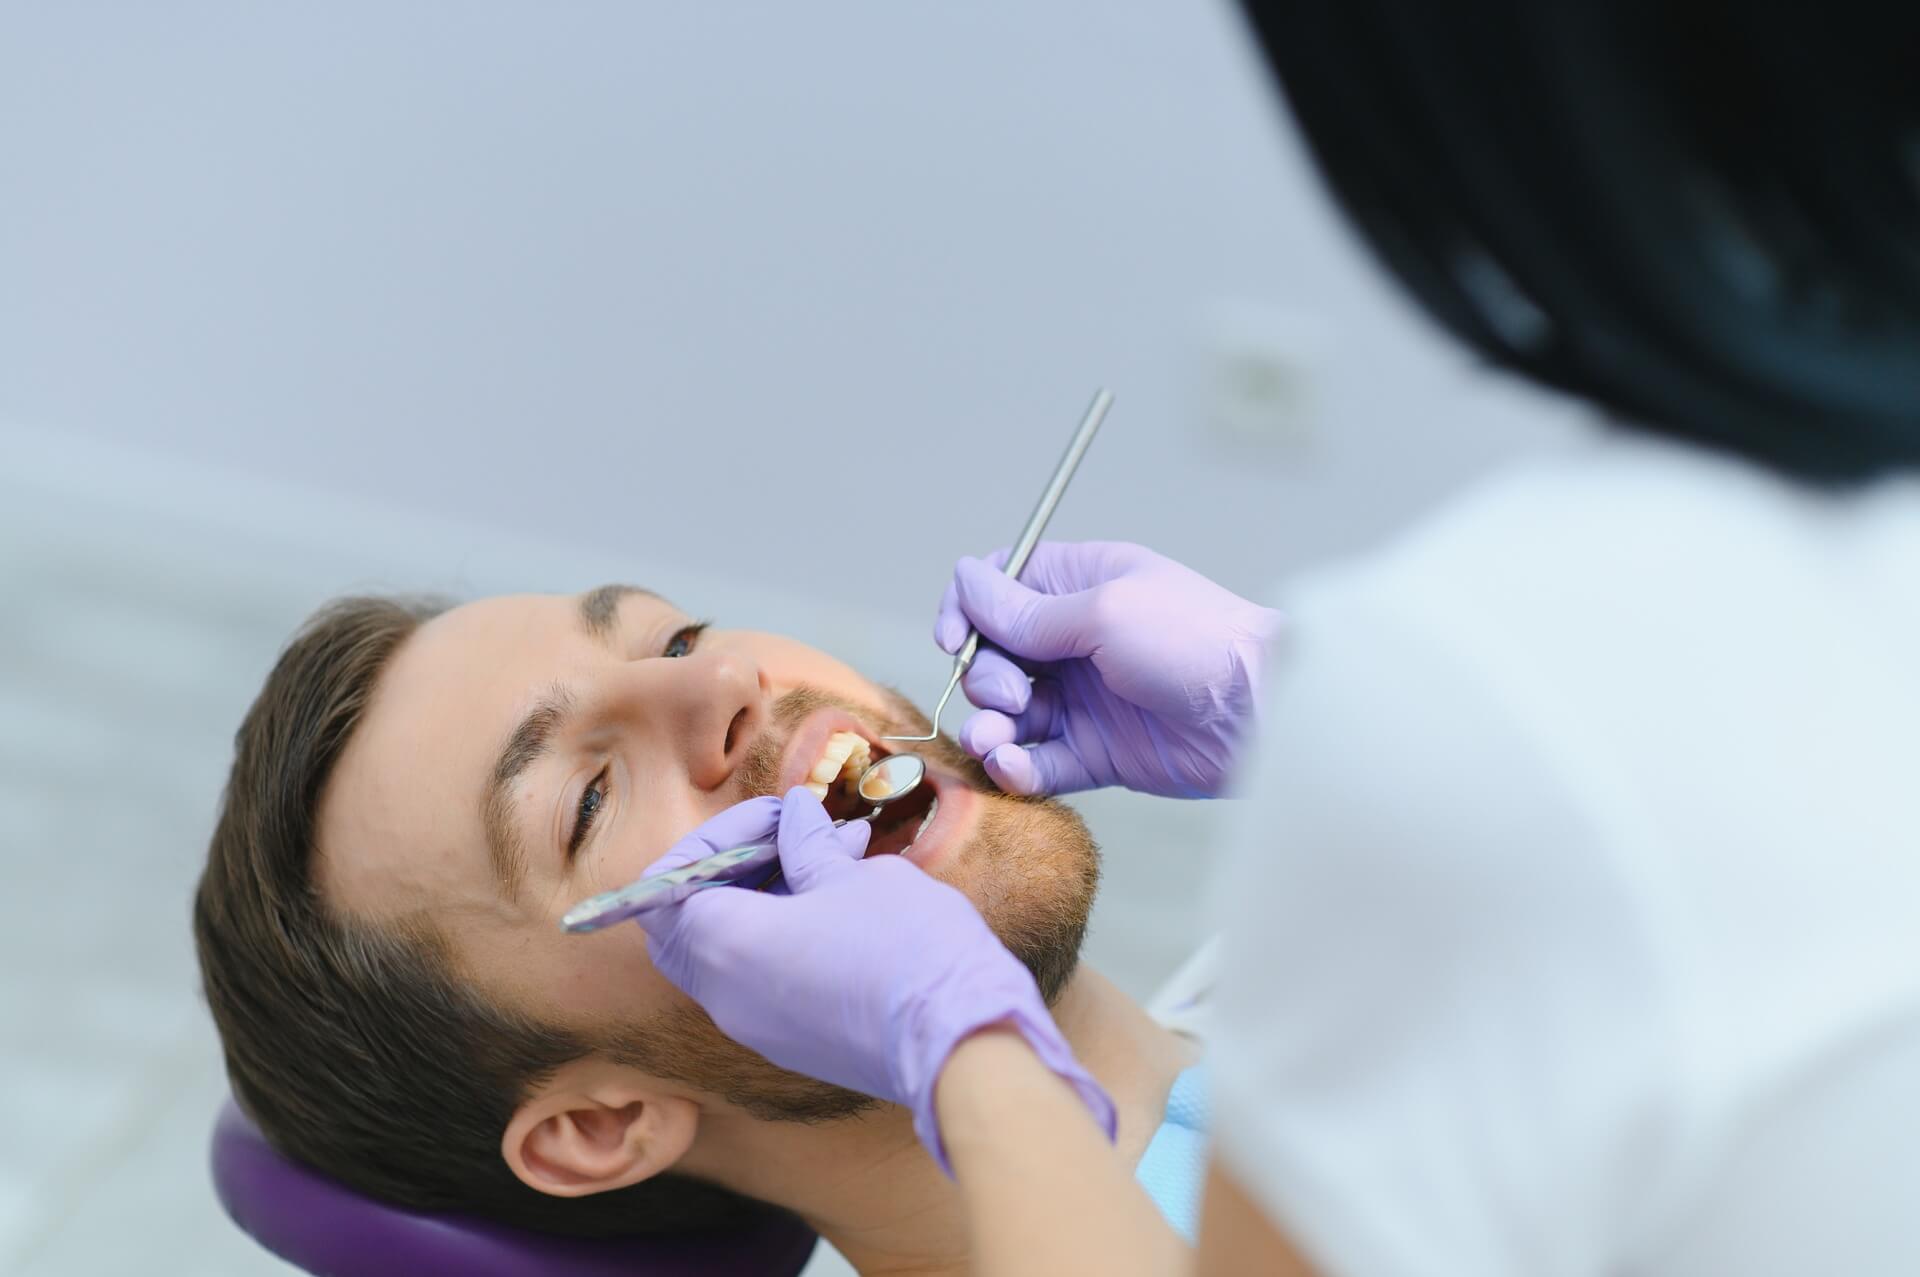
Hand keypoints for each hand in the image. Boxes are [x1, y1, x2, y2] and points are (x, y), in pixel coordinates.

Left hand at [633, 789, 1114, 1169]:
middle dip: (730, 872)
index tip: (774, 818)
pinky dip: (783, 937)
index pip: (669, 887)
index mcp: (723, 944)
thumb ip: (807, 845)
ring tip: (838, 857)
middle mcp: (724, 996)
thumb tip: (793, 815)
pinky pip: (761, 982)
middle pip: (687, 926)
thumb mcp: (853, 875)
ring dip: (766, 900)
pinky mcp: (794, 1045)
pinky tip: (844, 902)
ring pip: (728, 953)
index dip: (715, 841)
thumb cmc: (904, 948)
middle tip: (787, 838)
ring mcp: (757, 1028)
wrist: (961, 1043)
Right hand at [934, 541, 1282, 796]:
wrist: (1259, 714)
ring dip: (990, 728)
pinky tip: (1015, 769)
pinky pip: (1037, 762)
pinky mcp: (1094, 752)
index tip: (956, 640)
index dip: (967, 612)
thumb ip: (1027, 611)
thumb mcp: (1103, 612)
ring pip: (1008, 714)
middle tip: (1015, 695)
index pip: (998, 587)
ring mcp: (1083, 698)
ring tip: (998, 743)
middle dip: (986, 677)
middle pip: (993, 655)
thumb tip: (964, 579)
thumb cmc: (1194, 641)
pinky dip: (1016, 768)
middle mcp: (1074, 639)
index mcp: (1078, 584)